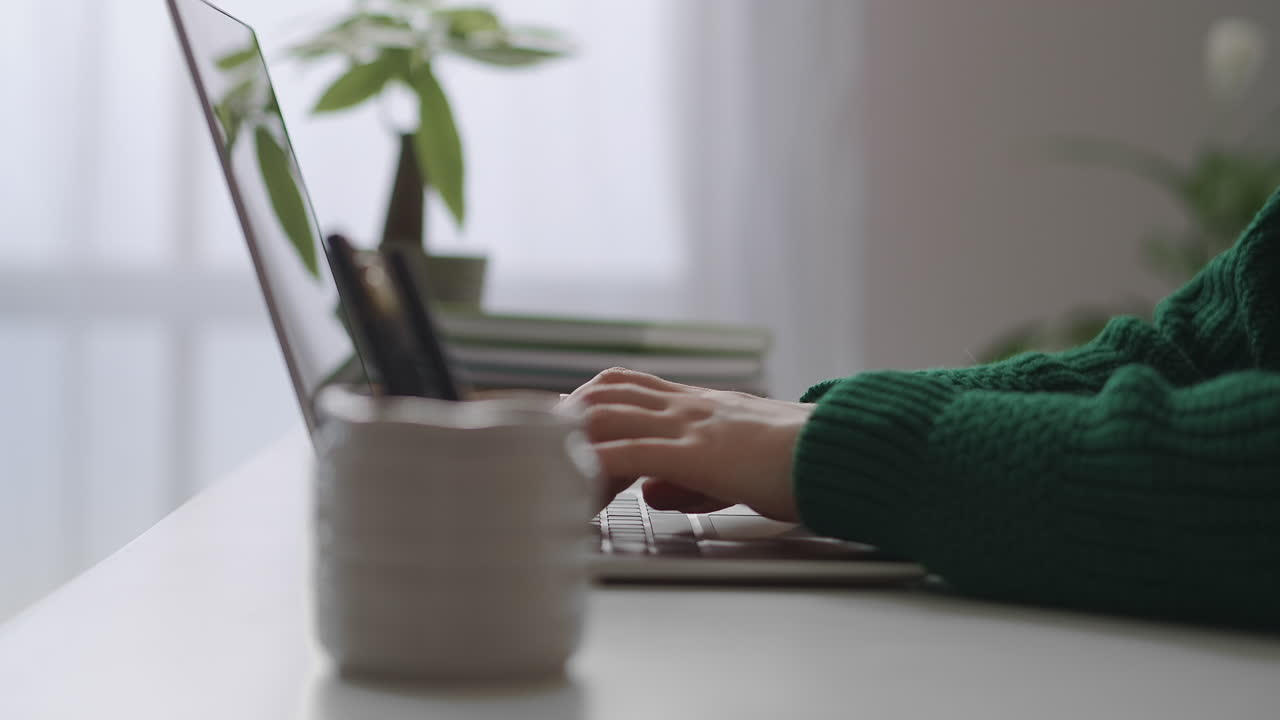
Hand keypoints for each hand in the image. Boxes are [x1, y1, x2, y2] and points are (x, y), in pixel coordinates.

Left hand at [561, 368, 812, 520]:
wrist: (847, 453)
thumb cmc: (802, 464)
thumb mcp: (737, 469)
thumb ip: (689, 479)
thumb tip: (650, 493)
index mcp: (700, 405)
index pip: (627, 386)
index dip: (585, 400)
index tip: (552, 423)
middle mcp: (690, 405)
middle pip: (607, 392)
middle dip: (565, 415)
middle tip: (536, 447)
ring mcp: (693, 425)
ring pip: (610, 414)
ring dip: (573, 437)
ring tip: (548, 465)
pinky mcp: (701, 453)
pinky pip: (632, 453)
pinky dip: (595, 466)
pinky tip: (575, 482)